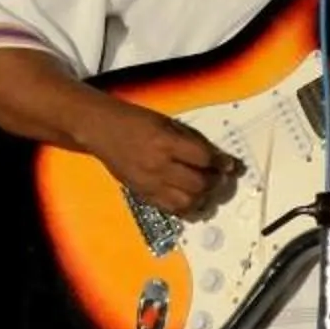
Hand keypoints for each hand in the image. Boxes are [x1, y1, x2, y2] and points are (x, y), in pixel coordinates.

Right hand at [86, 97, 238, 217]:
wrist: (100, 130)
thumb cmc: (134, 120)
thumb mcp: (166, 122)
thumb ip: (190, 141)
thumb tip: (216, 158)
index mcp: (165, 142)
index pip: (203, 159)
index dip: (221, 163)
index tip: (229, 165)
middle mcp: (158, 166)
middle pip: (199, 184)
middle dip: (214, 182)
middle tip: (217, 177)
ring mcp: (148, 183)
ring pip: (186, 202)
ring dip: (201, 197)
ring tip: (204, 190)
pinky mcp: (141, 193)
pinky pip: (169, 208)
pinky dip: (185, 207)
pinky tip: (189, 198)